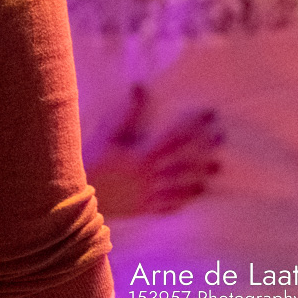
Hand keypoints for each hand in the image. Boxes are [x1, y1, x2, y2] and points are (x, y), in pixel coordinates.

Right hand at [85, 85, 220, 217]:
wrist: (76, 194)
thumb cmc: (90, 160)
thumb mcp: (107, 134)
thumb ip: (126, 113)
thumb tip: (139, 88)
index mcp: (143, 156)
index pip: (176, 138)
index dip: (194, 125)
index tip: (209, 115)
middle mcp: (151, 176)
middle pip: (184, 162)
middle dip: (204, 149)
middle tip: (221, 138)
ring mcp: (150, 195)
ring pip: (182, 186)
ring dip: (200, 176)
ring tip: (216, 168)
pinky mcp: (144, 208)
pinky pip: (169, 206)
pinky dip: (183, 201)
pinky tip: (193, 196)